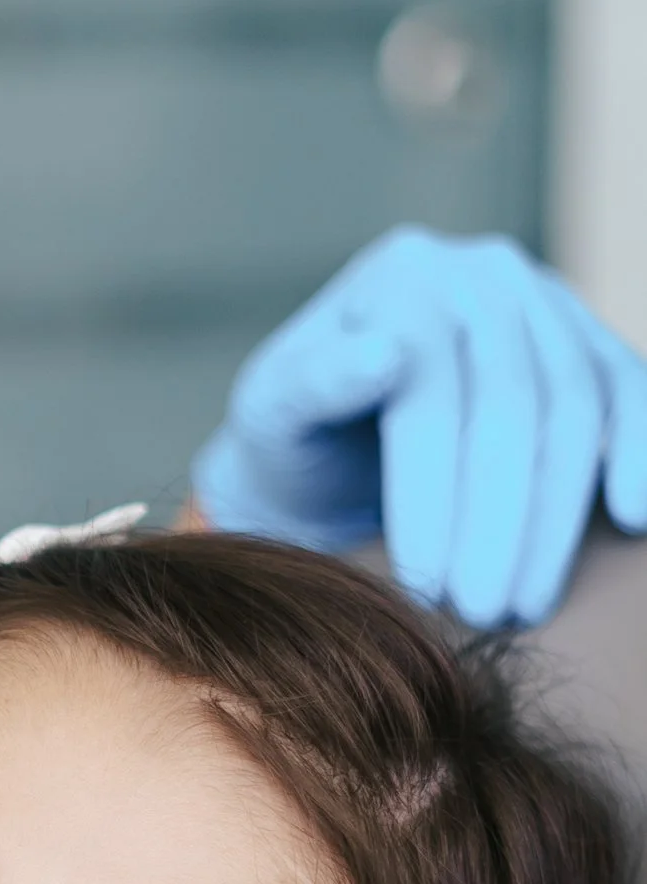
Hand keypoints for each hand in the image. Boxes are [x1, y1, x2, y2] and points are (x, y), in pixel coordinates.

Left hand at [192, 228, 646, 625]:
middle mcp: (482, 272)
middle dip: (499, 521)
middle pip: (511, 402)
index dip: (432, 493)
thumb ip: (312, 383)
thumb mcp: (273, 414)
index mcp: (401, 276)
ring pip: (576, 409)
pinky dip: (639, 454)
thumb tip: (383, 355)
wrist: (335, 440)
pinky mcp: (587, 343)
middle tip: (482, 611)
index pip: (431, 389)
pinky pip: (628, 392)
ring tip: (525, 604)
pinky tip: (631, 521)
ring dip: (556, 517)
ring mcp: (544, 300)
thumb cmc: (296, 435)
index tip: (426, 584)